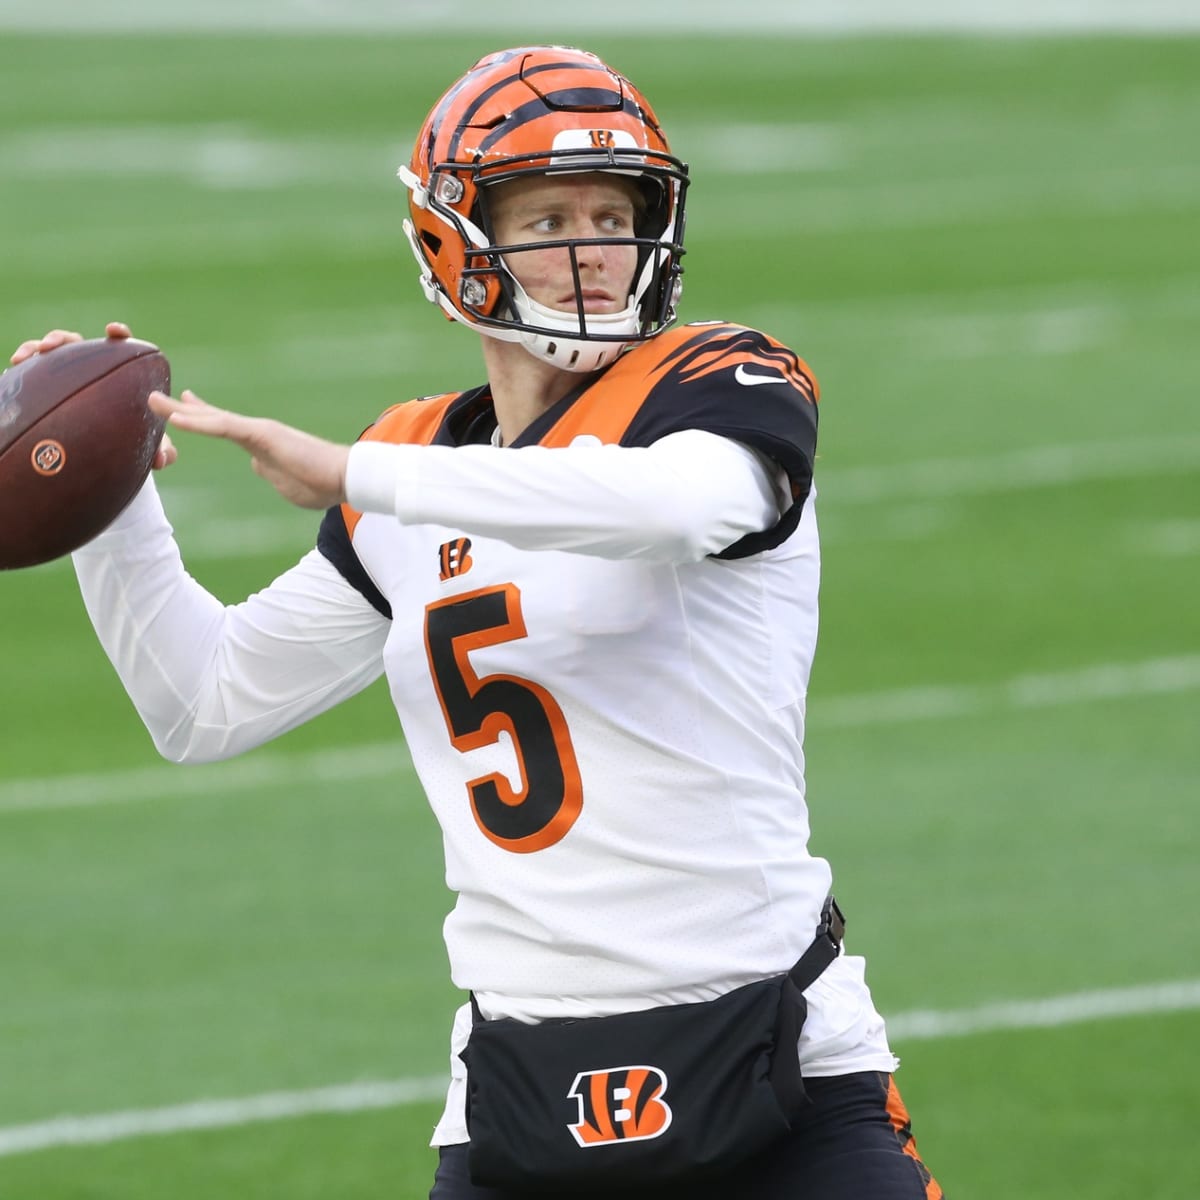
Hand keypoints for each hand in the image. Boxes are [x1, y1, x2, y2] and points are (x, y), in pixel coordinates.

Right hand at [9, 322, 176, 470]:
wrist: (108, 452)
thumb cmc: (132, 440)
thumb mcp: (147, 445)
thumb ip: (162, 451)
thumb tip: (163, 460)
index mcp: (121, 374)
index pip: (121, 347)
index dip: (119, 335)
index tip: (114, 331)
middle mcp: (94, 368)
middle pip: (78, 343)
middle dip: (62, 338)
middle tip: (51, 345)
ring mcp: (70, 373)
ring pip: (53, 353)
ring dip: (38, 346)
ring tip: (28, 355)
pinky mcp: (51, 383)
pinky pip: (35, 369)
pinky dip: (25, 364)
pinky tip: (14, 366)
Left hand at [148, 389, 349, 509]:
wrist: (347, 477)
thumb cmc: (324, 484)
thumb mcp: (287, 484)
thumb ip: (270, 473)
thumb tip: (258, 466)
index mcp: (261, 444)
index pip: (224, 428)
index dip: (201, 418)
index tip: (181, 410)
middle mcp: (258, 432)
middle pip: (213, 418)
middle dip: (181, 409)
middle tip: (154, 397)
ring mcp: (260, 432)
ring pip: (214, 420)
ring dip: (181, 412)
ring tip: (152, 401)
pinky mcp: (264, 436)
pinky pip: (224, 428)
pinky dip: (200, 423)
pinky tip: (177, 419)